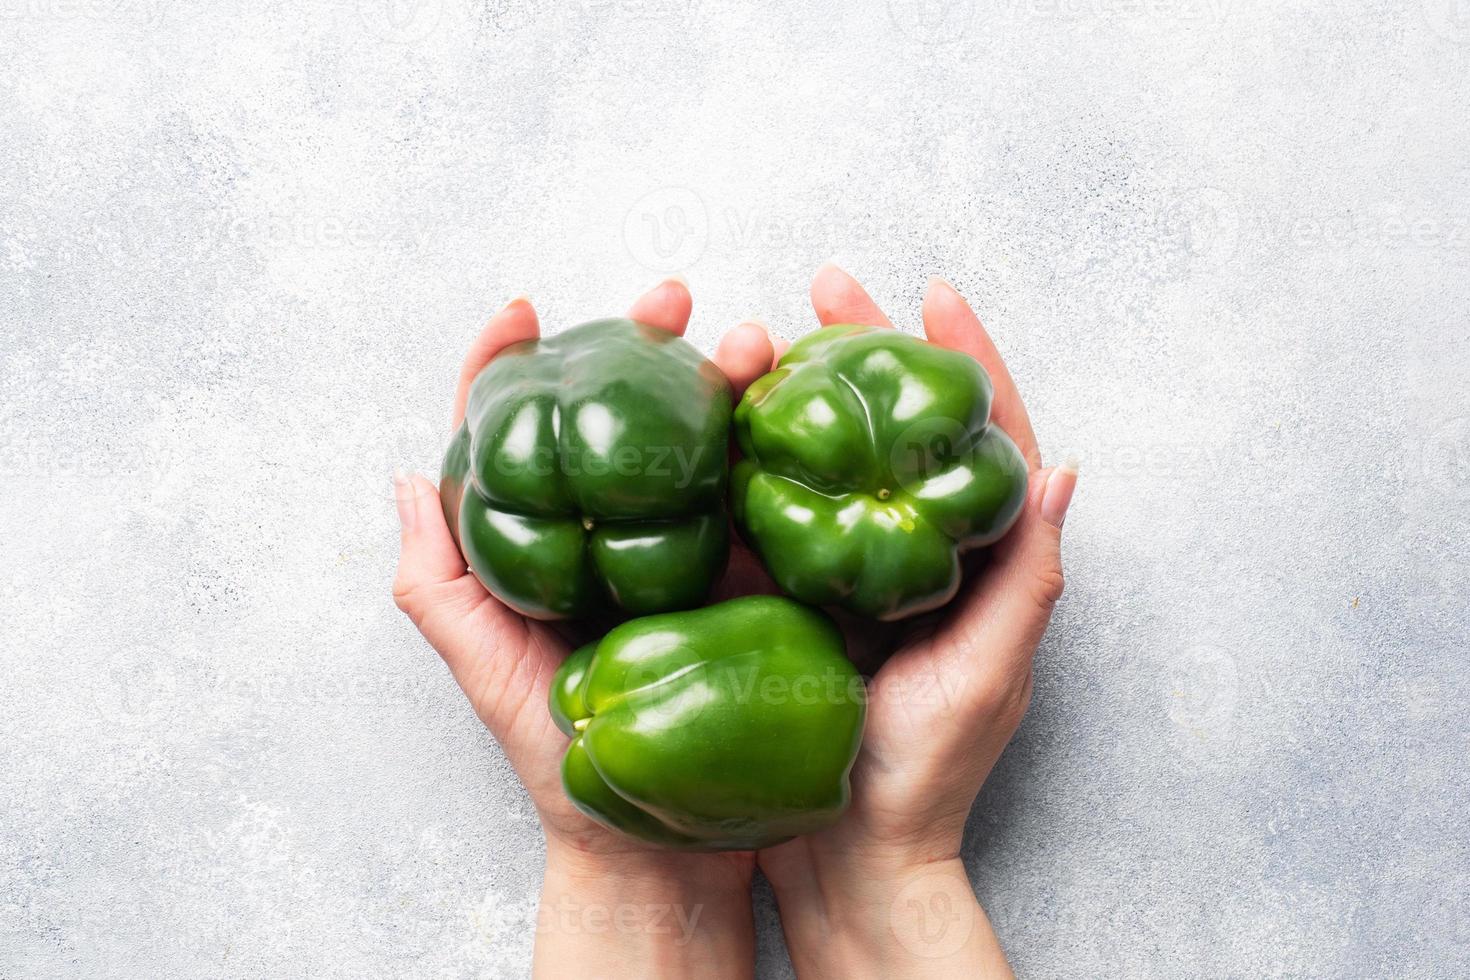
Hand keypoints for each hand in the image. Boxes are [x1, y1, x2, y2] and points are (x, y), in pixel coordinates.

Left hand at [391, 279, 775, 978]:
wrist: (661, 844)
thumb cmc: (561, 761)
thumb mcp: (485, 670)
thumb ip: (437, 583)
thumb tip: (405, 476)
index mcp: (545, 541)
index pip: (520, 434)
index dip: (513, 366)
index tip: (522, 311)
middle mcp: (615, 530)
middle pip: (625, 414)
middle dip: (646, 342)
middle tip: (671, 299)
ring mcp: (686, 546)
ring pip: (703, 437)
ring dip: (730, 375)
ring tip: (754, 342)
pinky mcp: (748, 572)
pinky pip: (761, 492)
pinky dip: (778, 439)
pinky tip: (794, 404)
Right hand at [754, 265, 1076, 977]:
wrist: (848, 858)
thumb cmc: (926, 779)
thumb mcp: (988, 678)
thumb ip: (1026, 580)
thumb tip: (1060, 466)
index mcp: (974, 560)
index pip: (977, 437)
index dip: (962, 359)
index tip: (934, 292)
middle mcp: (908, 551)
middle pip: (892, 426)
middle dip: (864, 348)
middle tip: (825, 286)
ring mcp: (843, 569)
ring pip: (824, 454)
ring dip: (796, 388)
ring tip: (762, 334)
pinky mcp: (784, 594)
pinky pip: (767, 509)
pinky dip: (746, 456)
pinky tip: (718, 418)